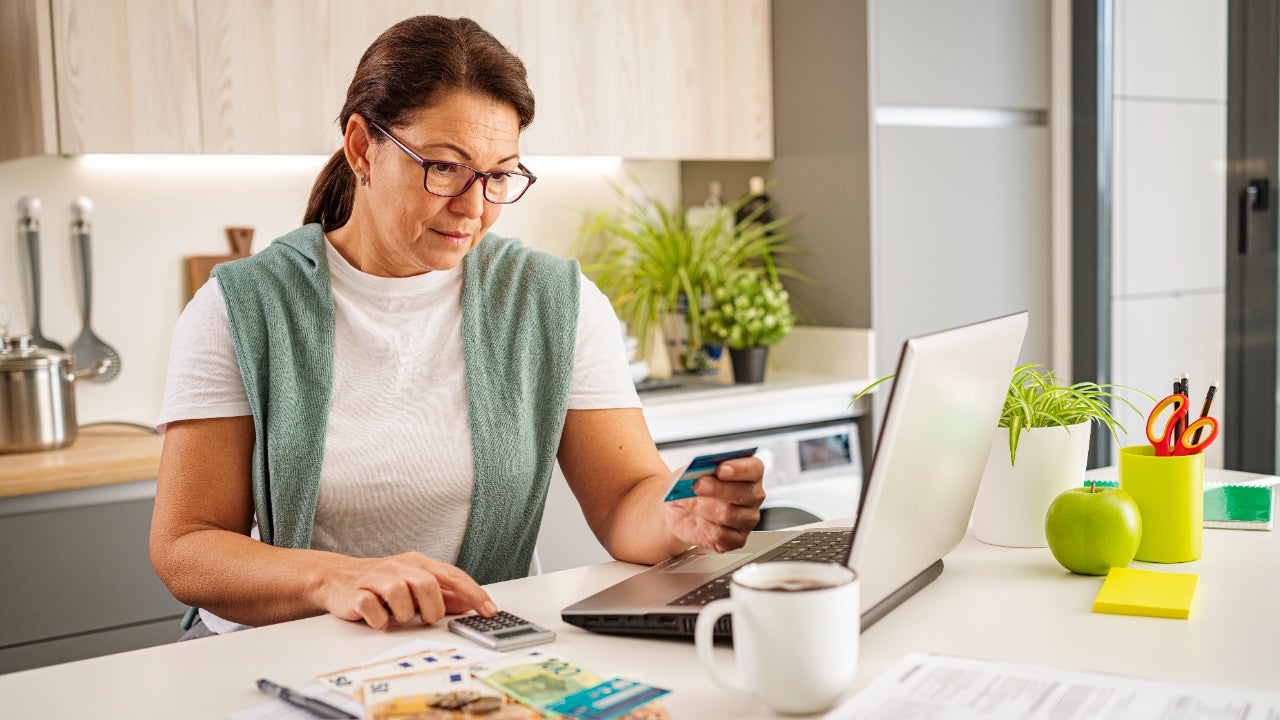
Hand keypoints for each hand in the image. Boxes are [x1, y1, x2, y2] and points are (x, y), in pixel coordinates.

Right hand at [314, 552, 495, 629]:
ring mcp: (377, 578)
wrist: (336, 578)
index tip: (489, 610)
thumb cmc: (381, 582)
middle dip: (431, 609)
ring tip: (396, 616)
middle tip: (425, 618)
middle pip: (427, 585)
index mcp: (418, 563)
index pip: (452, 575)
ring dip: (403, 615)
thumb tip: (468, 603)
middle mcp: (399, 567)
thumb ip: (442, 594)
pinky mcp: (357, 593)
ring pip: (400, 598)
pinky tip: (379, 620)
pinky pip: (374, 609)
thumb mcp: (415, 584)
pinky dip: (380, 620)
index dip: (473, 592)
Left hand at [662, 457, 765, 552]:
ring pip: (730, 515)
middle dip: (718, 488)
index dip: (739, 469)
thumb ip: (695, 470)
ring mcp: (747, 519)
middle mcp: (752, 496)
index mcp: (748, 473)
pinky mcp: (737, 540)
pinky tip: (698, 520)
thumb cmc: (689, 487)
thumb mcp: (688, 471)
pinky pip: (722, 535)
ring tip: (690, 503)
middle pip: (744, 493)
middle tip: (698, 485)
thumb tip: (697, 472)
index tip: (720, 469)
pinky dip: (704, 527)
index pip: (754, 469)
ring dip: (704, 508)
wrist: (679, 511)